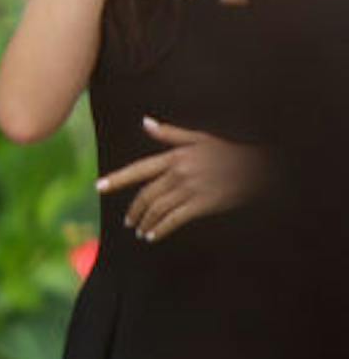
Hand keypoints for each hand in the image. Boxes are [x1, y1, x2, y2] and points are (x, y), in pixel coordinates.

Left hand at [100, 116, 260, 241]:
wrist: (261, 166)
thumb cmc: (230, 150)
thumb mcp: (201, 138)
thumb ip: (171, 133)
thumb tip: (146, 122)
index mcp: (175, 157)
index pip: (139, 169)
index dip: (117, 179)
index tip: (99, 187)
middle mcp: (179, 173)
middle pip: (146, 195)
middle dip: (133, 210)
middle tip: (127, 221)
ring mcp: (191, 189)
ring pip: (158, 209)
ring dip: (145, 222)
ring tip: (140, 231)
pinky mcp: (204, 204)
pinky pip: (175, 220)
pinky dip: (161, 229)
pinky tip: (154, 236)